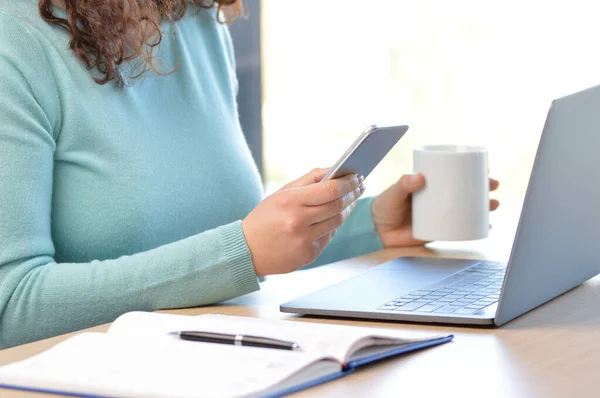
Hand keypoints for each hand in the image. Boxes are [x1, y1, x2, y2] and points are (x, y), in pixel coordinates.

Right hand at [242, 169, 364, 276]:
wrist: (246, 250)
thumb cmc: (265, 217)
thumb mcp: (281, 193)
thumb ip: (309, 179)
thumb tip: (335, 170)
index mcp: (291, 202)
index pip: (330, 189)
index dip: (348, 182)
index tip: (358, 175)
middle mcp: (298, 222)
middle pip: (338, 206)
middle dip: (352, 194)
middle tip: (360, 186)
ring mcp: (304, 241)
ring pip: (337, 222)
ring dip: (346, 210)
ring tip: (349, 200)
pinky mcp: (308, 255)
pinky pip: (328, 238)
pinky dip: (333, 226)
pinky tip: (332, 218)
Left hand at [371, 173, 499, 247]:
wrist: (376, 231)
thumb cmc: (384, 206)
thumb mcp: (393, 192)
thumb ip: (403, 184)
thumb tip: (418, 177)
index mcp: (430, 184)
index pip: (454, 175)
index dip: (471, 171)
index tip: (484, 168)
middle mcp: (439, 198)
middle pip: (466, 191)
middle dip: (484, 188)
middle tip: (492, 186)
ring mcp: (440, 214)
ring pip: (468, 209)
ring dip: (484, 207)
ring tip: (494, 205)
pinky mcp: (439, 230)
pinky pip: (461, 229)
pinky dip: (476, 228)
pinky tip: (487, 227)